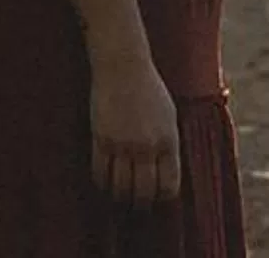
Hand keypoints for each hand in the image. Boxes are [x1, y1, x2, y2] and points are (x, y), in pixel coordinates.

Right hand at [88, 53, 181, 207]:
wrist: (123, 64)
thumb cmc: (149, 88)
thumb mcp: (169, 116)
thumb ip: (168, 144)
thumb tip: (164, 173)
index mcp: (168, 141)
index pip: (169, 185)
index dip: (163, 197)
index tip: (157, 197)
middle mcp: (147, 146)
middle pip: (143, 192)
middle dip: (141, 203)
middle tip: (137, 204)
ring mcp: (123, 144)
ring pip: (120, 187)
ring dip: (120, 196)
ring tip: (120, 195)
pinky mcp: (101, 138)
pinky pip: (100, 173)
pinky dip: (102, 183)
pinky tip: (104, 182)